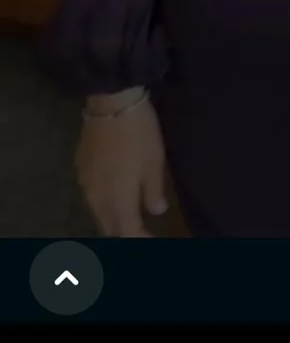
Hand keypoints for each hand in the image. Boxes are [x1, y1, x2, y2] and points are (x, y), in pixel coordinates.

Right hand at [76, 96, 168, 237]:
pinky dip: (104, 202)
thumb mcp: (154, 163)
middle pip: (109, 228)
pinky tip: (113, 193)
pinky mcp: (80, 168)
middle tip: (142, 232)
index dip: (141, 240)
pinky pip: (92, 195)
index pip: (128, 234)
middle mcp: (97, 199)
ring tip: (129, 216)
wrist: (111, 101)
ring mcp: (85, 183)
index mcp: (117, 202)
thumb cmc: (138, 134)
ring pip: (98, 213)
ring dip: (113, 220)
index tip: (153, 240)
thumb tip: (156, 211)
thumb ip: (153, 192)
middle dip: (125, 234)